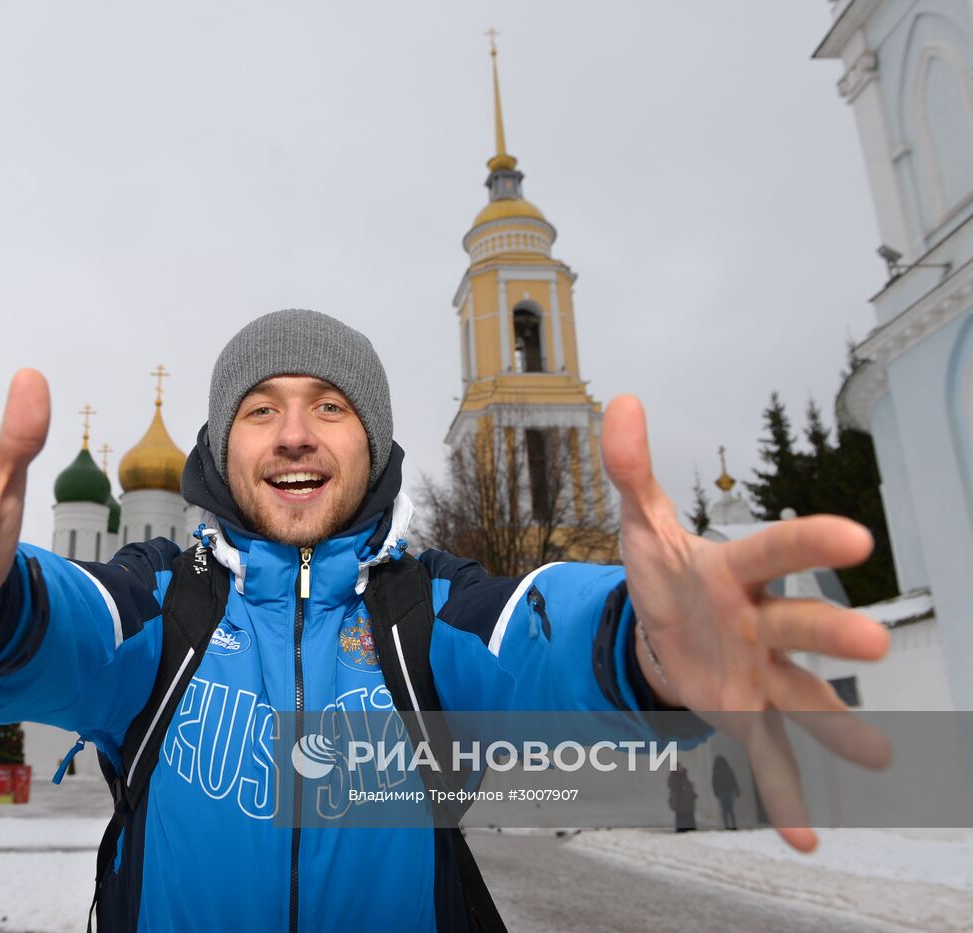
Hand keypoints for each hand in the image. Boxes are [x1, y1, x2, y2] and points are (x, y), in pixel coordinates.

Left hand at [601, 395, 890, 851]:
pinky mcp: (745, 715)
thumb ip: (630, 468)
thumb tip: (621, 403)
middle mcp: (760, 622)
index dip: (808, 542)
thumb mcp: (640, 523)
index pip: (773, 551)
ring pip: (802, 699)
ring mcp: (759, 673)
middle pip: (798, 627)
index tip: (856, 539)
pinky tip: (805, 835)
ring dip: (836, 727)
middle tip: (873, 648)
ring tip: (881, 757)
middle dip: (831, 636)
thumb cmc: (669, 573)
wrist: (671, 627)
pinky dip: (784, 796)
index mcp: (734, 572)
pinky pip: (767, 758)